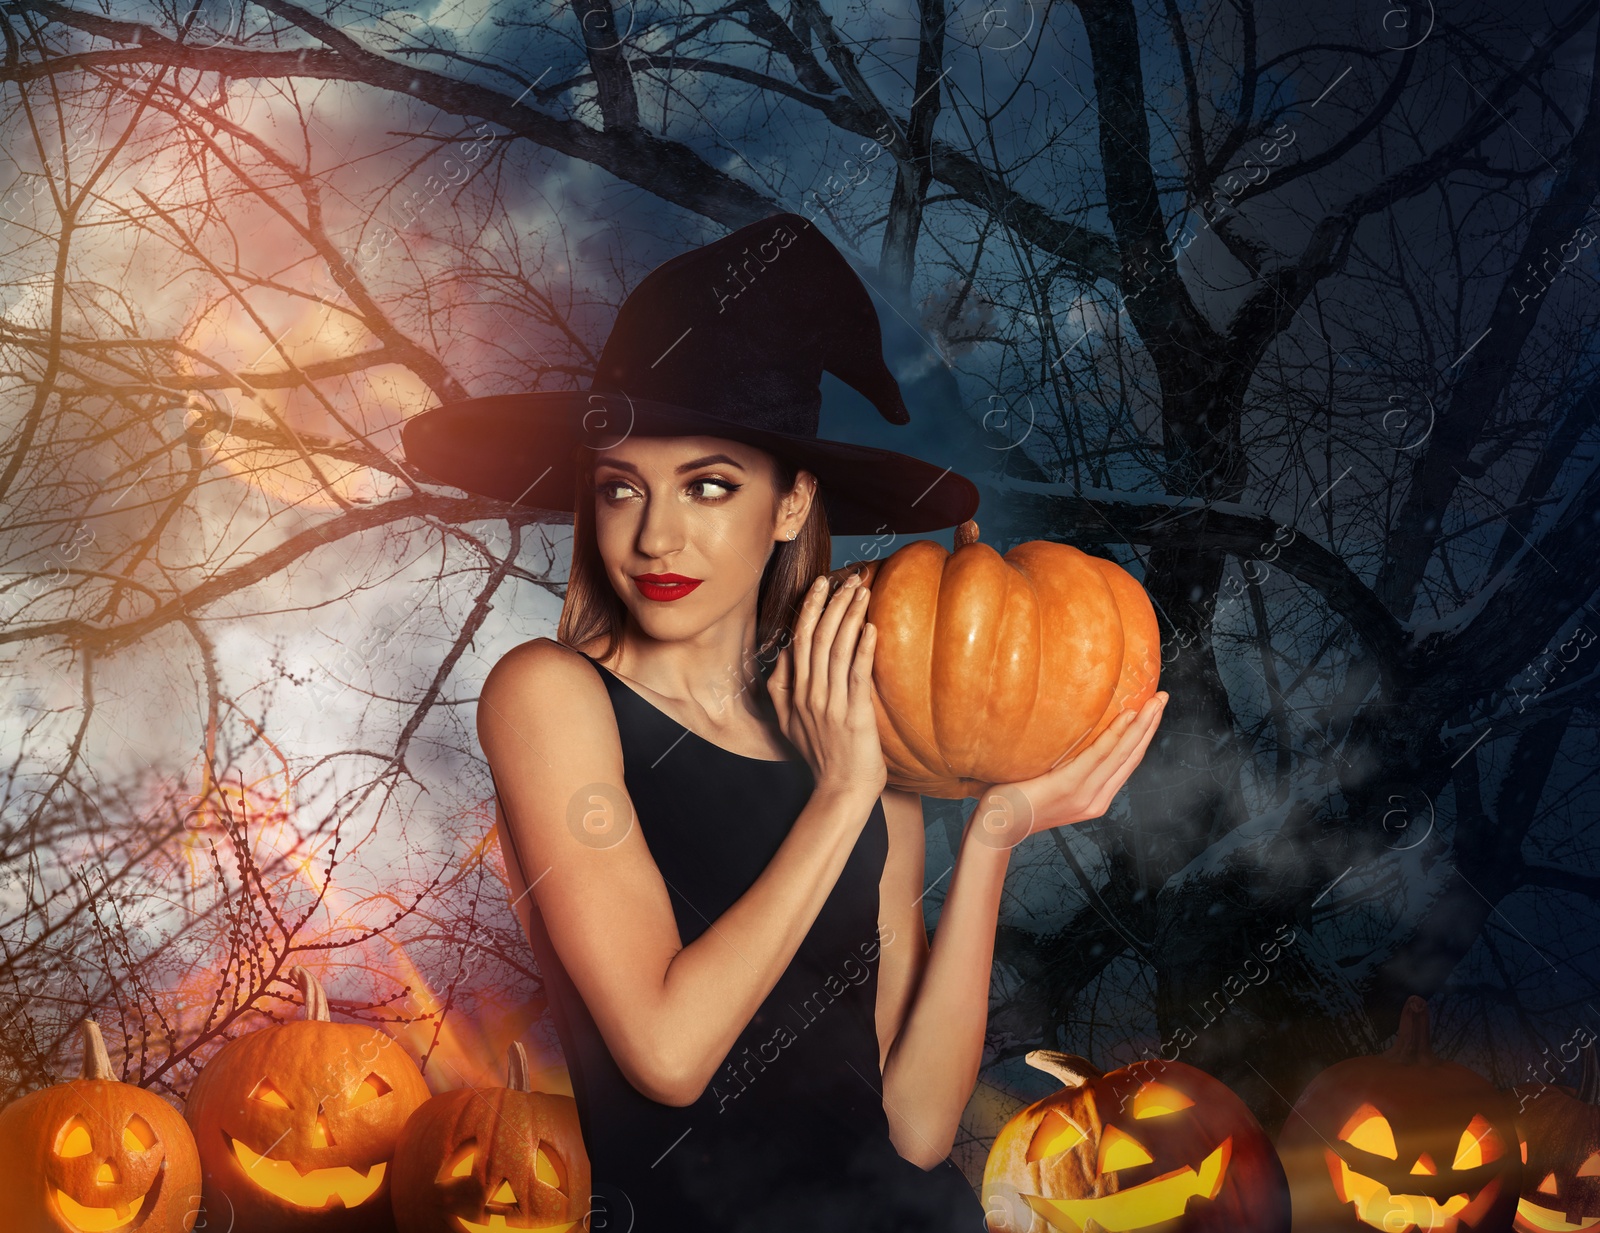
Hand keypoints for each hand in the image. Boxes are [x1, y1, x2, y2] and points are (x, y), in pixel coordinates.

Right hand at [767, 571, 886, 802]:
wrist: (839, 791)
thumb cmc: (820, 757)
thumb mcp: (788, 722)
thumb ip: (781, 688)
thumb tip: (783, 654)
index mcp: (793, 692)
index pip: (798, 639)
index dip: (810, 608)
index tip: (822, 584)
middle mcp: (808, 693)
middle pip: (816, 637)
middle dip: (832, 603)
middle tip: (847, 577)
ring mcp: (829, 704)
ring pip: (836, 650)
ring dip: (849, 617)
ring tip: (862, 591)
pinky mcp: (853, 715)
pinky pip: (856, 675)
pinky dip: (862, 649)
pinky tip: (870, 628)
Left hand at [971, 692, 1167, 847]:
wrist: (996, 827)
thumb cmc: (1016, 799)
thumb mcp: (1050, 782)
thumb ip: (1067, 765)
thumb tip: (1072, 733)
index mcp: (1095, 798)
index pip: (1127, 763)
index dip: (1144, 736)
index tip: (1154, 710)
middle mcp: (1096, 799)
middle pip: (1131, 756)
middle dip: (1151, 725)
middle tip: (1163, 696)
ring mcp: (1084, 795)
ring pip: (1121, 754)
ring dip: (1141, 725)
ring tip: (1153, 701)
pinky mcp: (1067, 787)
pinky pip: (1096, 757)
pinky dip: (1114, 735)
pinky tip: (1126, 717)